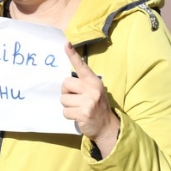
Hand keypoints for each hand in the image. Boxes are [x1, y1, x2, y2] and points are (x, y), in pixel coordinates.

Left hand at [61, 42, 119, 156]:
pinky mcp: (83, 113)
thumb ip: (83, 84)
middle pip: (65, 83)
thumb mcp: (93, 91)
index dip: (72, 55)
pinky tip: (78, 116)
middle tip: (76, 99)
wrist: (106, 126)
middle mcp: (92, 89)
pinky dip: (69, 115)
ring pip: (63, 99)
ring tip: (78, 108)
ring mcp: (88, 101)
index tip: (66, 44)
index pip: (81, 66)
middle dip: (67, 92)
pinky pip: (65, 111)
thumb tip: (67, 81)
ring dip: (68, 106)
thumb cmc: (96, 106)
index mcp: (93, 81)